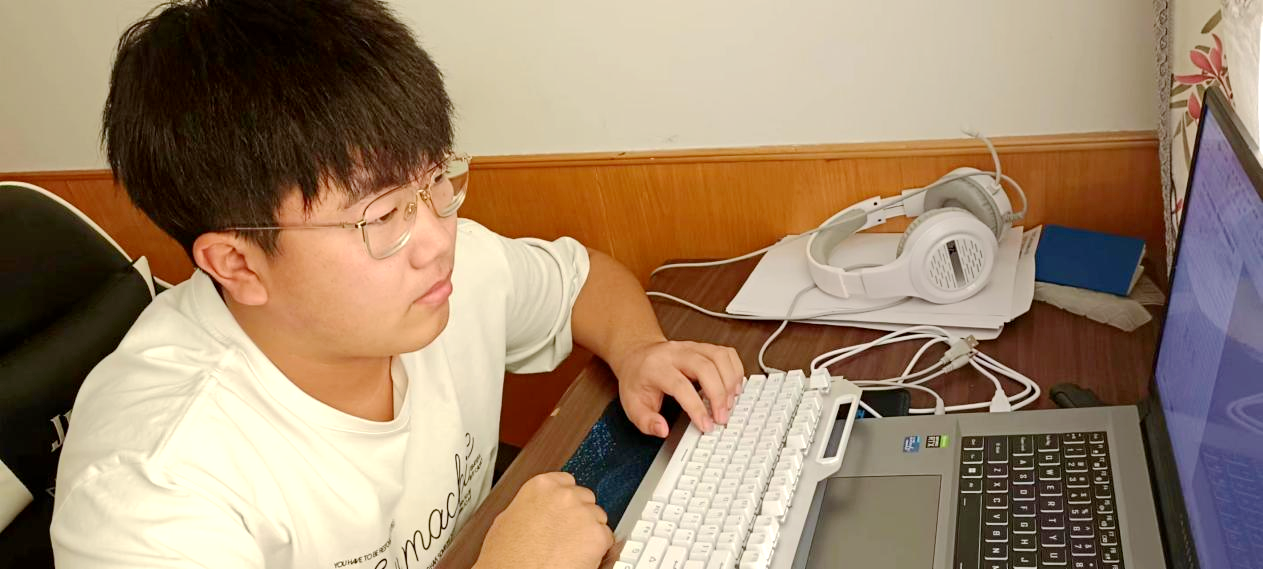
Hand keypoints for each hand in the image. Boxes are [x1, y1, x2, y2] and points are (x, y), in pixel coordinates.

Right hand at [475, 472, 612, 568]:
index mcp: (541, 486)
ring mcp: (583, 514)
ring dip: (589, 531)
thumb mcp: (508, 519)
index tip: (564, 510)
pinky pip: (606, 538)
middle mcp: (565, 495)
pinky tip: (579, 557)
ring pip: (598, 517)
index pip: (567, 481)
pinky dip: (597, 549)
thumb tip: (536, 508)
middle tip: (566, 533)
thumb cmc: (506, 556)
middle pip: (585, 498)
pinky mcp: (597, 536)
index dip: (566, 500)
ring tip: (570, 548)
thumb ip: (530, 506)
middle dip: (579, 515)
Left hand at [612, 340, 744, 436]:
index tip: (706, 425)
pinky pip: (726, 353)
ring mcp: (691, 347)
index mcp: (656, 367)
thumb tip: (663, 430)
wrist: (637, 355)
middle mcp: (675, 353)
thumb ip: (646, 421)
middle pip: (705, 367)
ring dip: (730, 381)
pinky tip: (733, 387)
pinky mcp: (703, 347)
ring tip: (730, 403)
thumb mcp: (632, 405)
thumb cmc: (637, 380)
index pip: (680, 385)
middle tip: (722, 417)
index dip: (696, 407)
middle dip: (718, 395)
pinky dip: (735, 370)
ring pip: (719, 357)